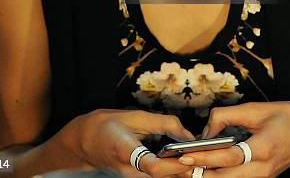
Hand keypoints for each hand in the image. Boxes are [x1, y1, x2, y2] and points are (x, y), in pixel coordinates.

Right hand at [70, 108, 195, 176]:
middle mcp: (129, 172)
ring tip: (198, 156)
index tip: (190, 155)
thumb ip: (164, 124)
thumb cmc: (108, 125)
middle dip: (185, 170)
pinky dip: (172, 172)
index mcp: (125, 152)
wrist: (85, 142)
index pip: (153, 167)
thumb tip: (187, 134)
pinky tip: (184, 162)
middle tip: (205, 156)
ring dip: (180, 172)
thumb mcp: (136, 117)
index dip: (173, 164)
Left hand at [174, 102, 289, 176]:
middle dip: (199, 174)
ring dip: (207, 177)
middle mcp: (263, 168)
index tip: (184, 155)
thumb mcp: (256, 109)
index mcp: (263, 147)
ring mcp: (263, 177)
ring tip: (185, 168)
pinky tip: (204, 169)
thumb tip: (206, 129)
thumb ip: (227, 116)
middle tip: (177, 167)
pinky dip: (218, 177)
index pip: (228, 157)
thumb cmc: (286, 117)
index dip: (204, 157)